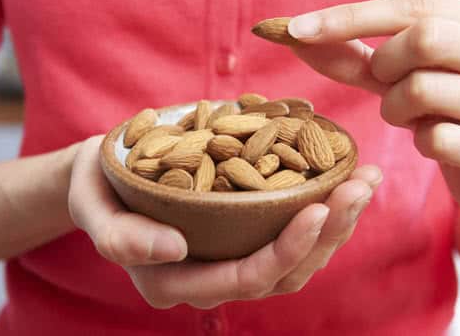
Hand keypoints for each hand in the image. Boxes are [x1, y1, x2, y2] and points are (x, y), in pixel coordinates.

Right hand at [68, 136, 381, 307]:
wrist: (105, 177)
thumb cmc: (99, 188)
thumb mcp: (93, 208)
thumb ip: (121, 236)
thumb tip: (174, 248)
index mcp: (175, 282)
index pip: (244, 278)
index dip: (286, 249)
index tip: (319, 206)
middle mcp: (211, 279)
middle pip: (285, 273)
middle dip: (329, 232)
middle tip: (361, 184)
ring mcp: (231, 259)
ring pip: (298, 259)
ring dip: (338, 221)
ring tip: (365, 178)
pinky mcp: (244, 235)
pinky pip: (291, 234)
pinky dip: (324, 209)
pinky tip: (344, 177)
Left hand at [287, 0, 459, 214]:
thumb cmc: (450, 110)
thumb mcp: (408, 74)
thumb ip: (359, 55)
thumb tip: (298, 34)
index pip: (415, 5)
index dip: (350, 16)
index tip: (296, 29)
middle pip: (423, 39)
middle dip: (385, 66)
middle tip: (388, 85)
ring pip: (423, 90)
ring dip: (396, 108)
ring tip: (415, 116)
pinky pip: (436, 139)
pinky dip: (420, 142)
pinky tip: (438, 144)